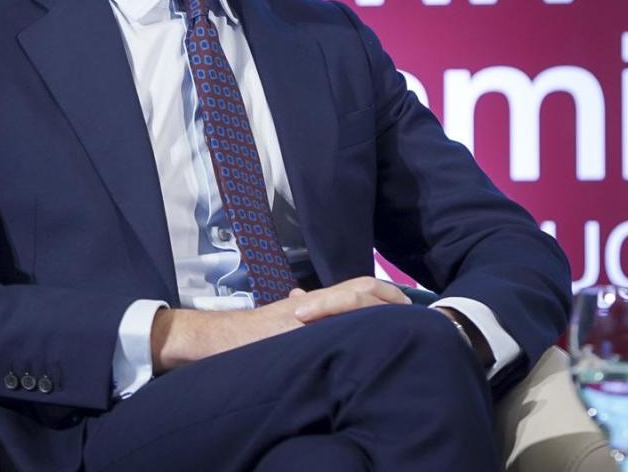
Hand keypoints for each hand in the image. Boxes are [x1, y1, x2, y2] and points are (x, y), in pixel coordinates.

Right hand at [150, 277, 411, 372]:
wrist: (212, 339)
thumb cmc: (245, 337)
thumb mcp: (279, 324)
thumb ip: (299, 312)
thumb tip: (305, 301)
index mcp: (314, 305)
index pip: (359, 288)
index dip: (387, 295)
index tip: (409, 308)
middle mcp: (313, 304)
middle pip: (362, 288)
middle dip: (392, 299)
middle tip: (415, 313)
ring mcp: (303, 314)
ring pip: (350, 300)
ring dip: (378, 307)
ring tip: (401, 320)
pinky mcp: (290, 326)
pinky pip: (326, 317)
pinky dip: (349, 316)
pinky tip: (367, 329)